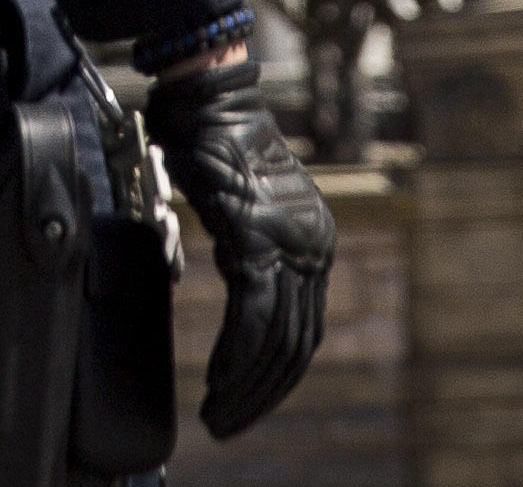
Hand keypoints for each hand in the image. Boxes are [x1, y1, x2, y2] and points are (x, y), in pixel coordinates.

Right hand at [143, 54, 333, 438]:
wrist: (206, 99)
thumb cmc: (213, 147)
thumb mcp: (243, 213)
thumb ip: (250, 257)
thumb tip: (239, 308)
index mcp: (316, 241)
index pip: (306, 330)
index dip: (277, 375)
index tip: (246, 400)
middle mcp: (314, 246)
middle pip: (297, 345)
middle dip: (262, 393)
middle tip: (227, 422)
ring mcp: (291, 243)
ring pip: (278, 340)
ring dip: (245, 385)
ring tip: (216, 411)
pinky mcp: (259, 239)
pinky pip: (253, 318)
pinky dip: (234, 357)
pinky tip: (215, 379)